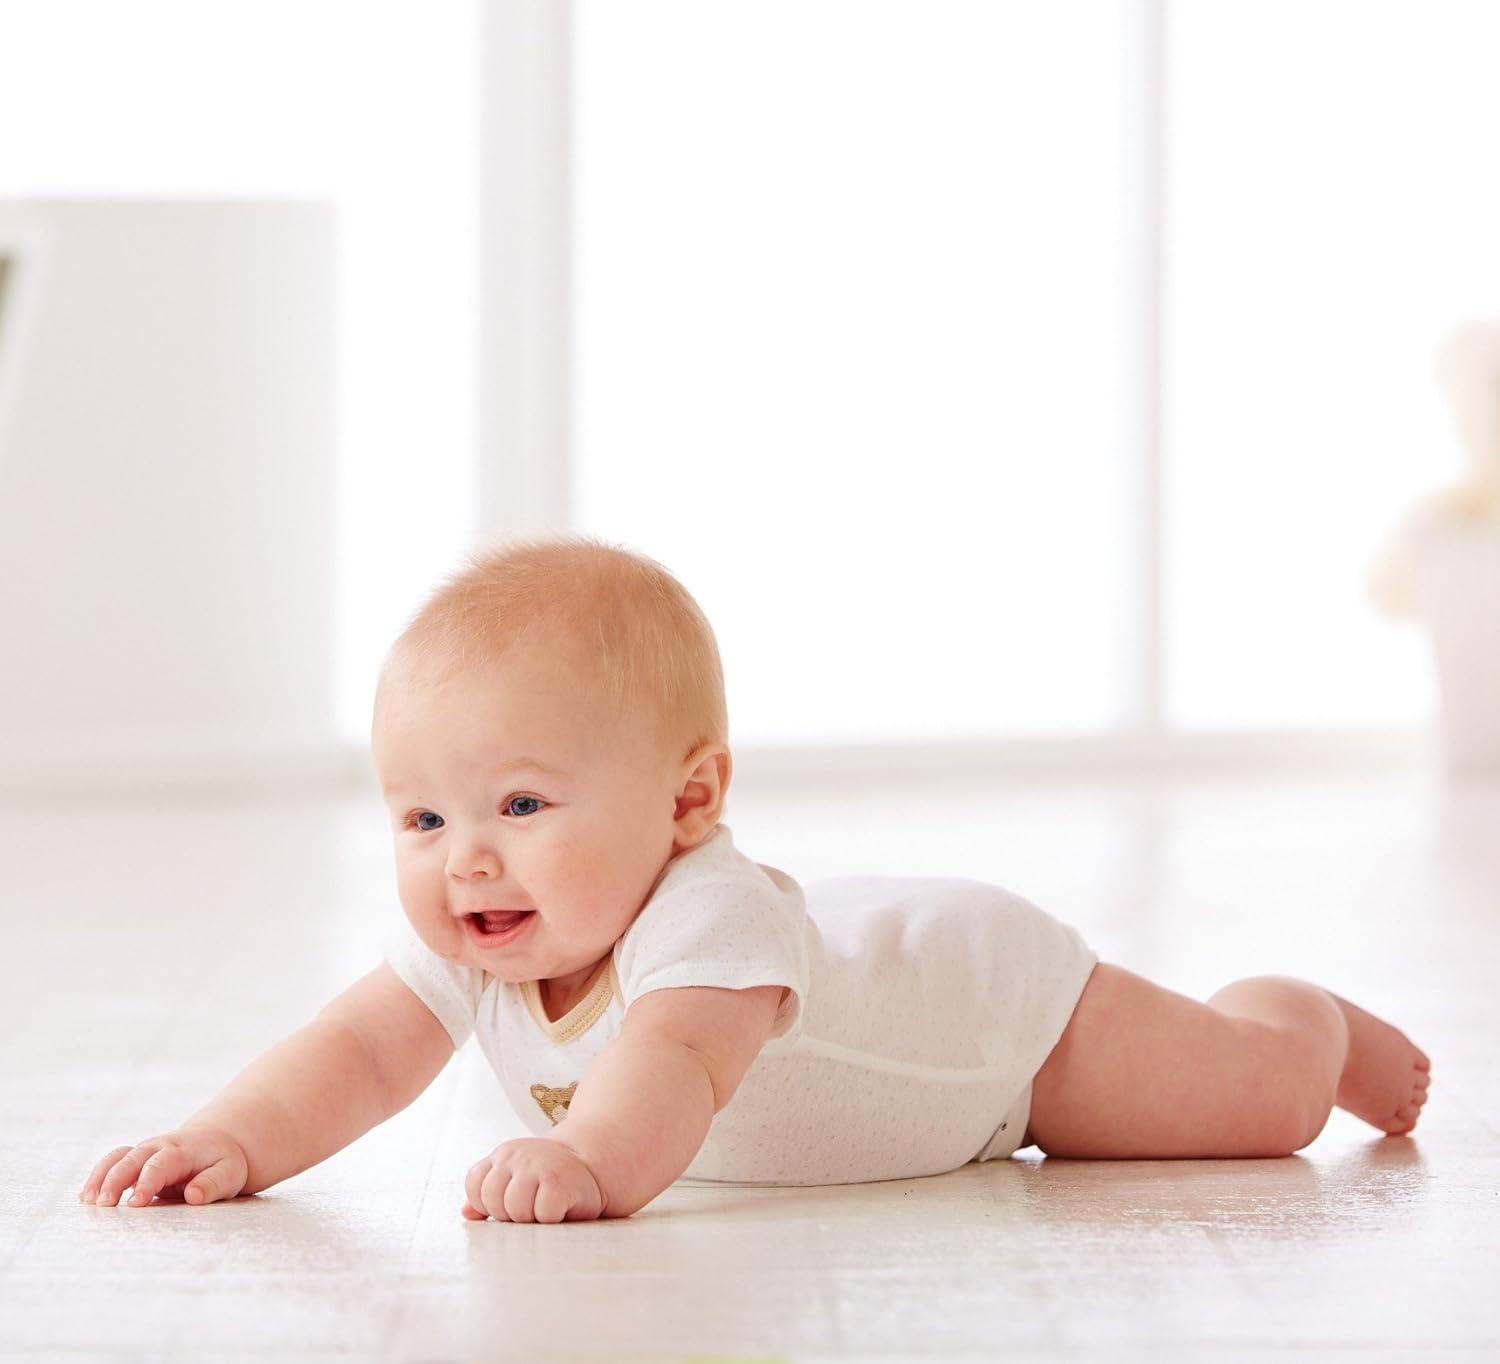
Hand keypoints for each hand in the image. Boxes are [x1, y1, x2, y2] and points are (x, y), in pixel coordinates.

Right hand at [78, 1125, 248, 1207]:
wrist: (218, 1143)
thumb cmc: (224, 1163)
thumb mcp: (229, 1173)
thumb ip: (213, 1184)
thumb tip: (194, 1195)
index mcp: (183, 1151)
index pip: (161, 1164)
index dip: (147, 1181)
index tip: (136, 1202)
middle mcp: (159, 1148)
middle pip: (132, 1158)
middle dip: (115, 1179)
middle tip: (103, 1204)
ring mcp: (144, 1153)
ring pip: (117, 1157)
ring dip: (100, 1177)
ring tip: (87, 1201)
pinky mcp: (135, 1162)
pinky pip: (112, 1163)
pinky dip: (97, 1177)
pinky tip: (85, 1197)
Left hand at [462, 1137, 605, 1222]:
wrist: (594, 1166)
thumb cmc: (551, 1181)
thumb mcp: (517, 1181)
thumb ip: (490, 1195)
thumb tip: (466, 1213)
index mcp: (503, 1154)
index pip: (475, 1184)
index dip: (488, 1203)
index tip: (509, 1202)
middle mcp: (517, 1155)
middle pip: (492, 1200)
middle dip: (509, 1213)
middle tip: (532, 1206)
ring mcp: (537, 1166)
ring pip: (515, 1209)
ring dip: (531, 1218)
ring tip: (546, 1207)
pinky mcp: (558, 1182)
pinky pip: (542, 1214)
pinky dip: (551, 1218)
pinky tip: (561, 1207)